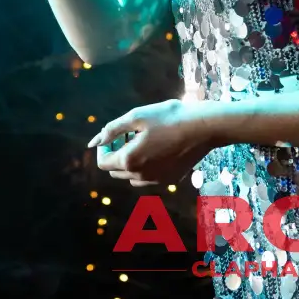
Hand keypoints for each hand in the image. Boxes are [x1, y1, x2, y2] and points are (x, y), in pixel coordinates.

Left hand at [87, 99, 215, 186]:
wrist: (204, 128)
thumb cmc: (169, 117)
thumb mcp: (137, 116)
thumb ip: (112, 129)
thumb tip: (93, 142)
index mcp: (129, 160)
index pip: (103, 162)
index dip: (105, 146)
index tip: (116, 133)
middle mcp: (141, 176)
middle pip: (116, 171)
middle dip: (117, 153)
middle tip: (131, 134)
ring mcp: (157, 181)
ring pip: (132, 177)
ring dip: (131, 161)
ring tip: (145, 140)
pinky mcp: (171, 180)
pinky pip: (150, 177)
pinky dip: (147, 166)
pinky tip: (160, 148)